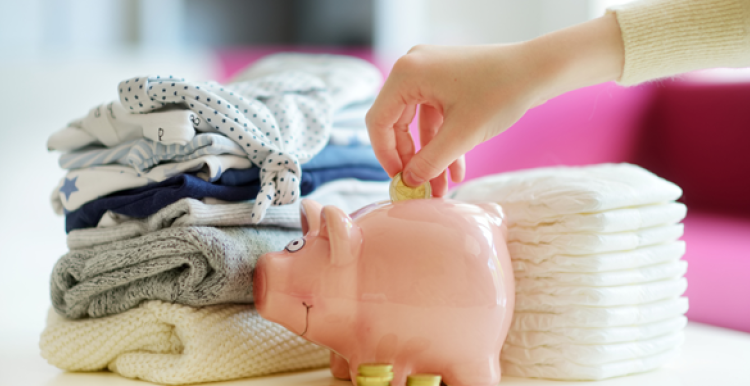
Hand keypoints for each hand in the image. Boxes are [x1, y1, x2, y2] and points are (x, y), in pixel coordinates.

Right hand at [366, 13, 623, 195]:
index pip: (378, 121)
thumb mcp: (461, 135)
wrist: (539, 70)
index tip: (400, 181)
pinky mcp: (446, 81)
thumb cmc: (501, 93)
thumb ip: (429, 161)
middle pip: (396, 124)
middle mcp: (413, 69)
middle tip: (419, 188)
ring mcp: (429, 74)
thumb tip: (409, 182)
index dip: (386, 155)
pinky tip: (456, 171)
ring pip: (418, 124)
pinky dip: (444, 142)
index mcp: (407, 74)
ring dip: (430, 156)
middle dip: (411, 159)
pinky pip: (436, 117)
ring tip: (440, 189)